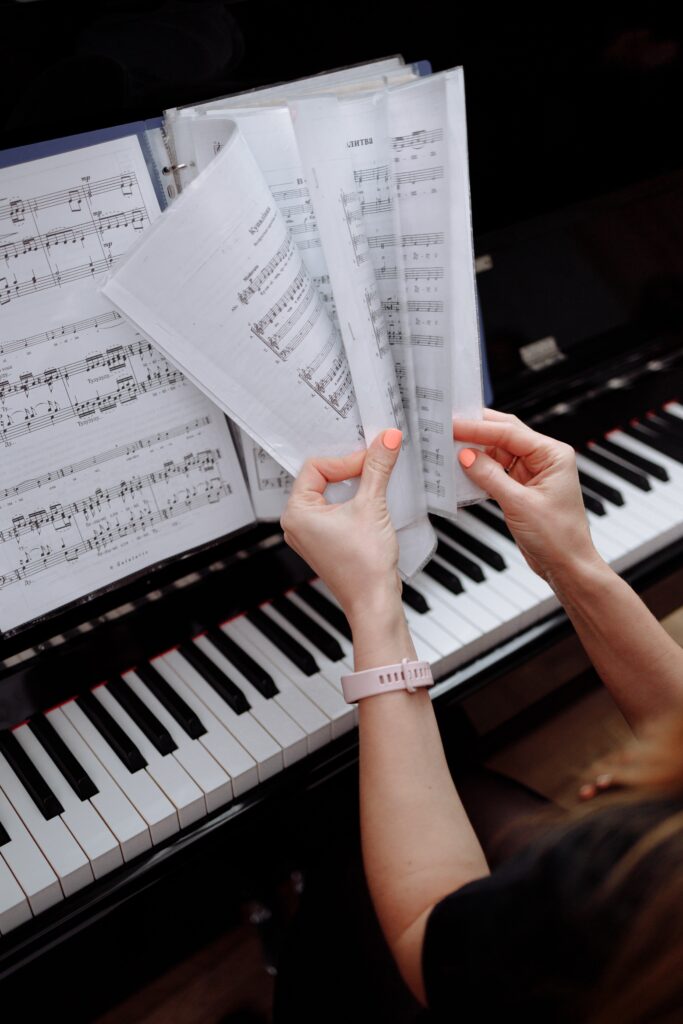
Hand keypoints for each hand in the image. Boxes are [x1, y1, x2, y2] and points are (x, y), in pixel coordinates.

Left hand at [280, 429, 402, 624]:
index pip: (317, 467)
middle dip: (350, 470)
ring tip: (375, 482)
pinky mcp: (326, 541)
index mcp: (296, 512)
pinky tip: (372, 501)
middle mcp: (297, 523)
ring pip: (330, 494)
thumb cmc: (364, 566)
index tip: (370, 460)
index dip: (345, 460)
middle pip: (322, 478)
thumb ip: (377, 468)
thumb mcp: (372, 505)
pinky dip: (353, 502)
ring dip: (354, 485)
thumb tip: (387, 440)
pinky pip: (335, 510)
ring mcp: (310, 534)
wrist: (374, 601)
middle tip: (374, 464)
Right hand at [453, 409, 600, 583]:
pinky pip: (495, 472)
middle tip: (449, 427)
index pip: (510, 432)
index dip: (479, 427)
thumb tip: (466, 455)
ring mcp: (531, 474)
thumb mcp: (519, 504)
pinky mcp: (520, 489)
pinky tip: (463, 470)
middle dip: (476, 431)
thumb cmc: (559, 537)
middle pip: (504, 435)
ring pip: (497, 453)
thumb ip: (490, 476)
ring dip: (475, 452)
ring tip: (450, 448)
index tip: (454, 425)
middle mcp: (543, 459)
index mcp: (552, 454)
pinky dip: (479, 471)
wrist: (567, 566)